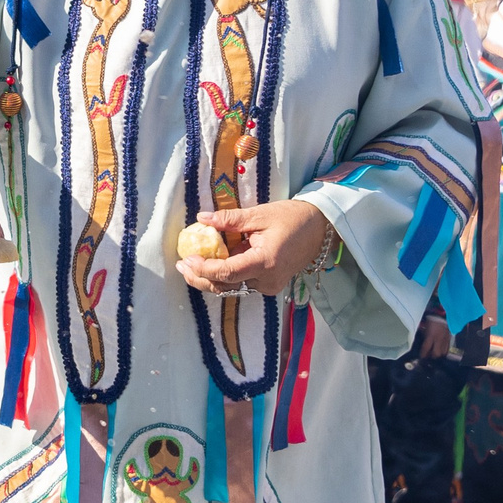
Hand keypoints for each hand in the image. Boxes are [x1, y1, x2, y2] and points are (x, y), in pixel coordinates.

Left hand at [176, 199, 331, 298]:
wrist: (321, 229)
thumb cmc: (294, 218)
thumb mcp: (260, 215)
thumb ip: (230, 220)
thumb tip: (202, 219)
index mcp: (265, 262)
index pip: (227, 273)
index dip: (203, 269)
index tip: (186, 259)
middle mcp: (267, 280)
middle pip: (225, 286)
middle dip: (200, 278)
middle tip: (181, 265)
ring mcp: (269, 285)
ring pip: (231, 287)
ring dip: (210, 277)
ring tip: (190, 263)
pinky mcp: (269, 284)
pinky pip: (241, 282)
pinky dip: (224, 275)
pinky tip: (210, 263)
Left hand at [415, 314, 451, 358]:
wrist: (443, 314)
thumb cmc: (432, 319)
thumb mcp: (425, 327)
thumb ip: (424, 335)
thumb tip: (422, 341)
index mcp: (431, 336)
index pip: (426, 348)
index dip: (423, 354)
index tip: (422, 356)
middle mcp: (438, 340)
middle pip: (436, 354)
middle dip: (432, 356)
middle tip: (428, 356)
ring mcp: (445, 340)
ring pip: (443, 353)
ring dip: (438, 355)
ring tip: (434, 354)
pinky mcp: (450, 339)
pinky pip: (448, 348)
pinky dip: (444, 351)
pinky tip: (441, 351)